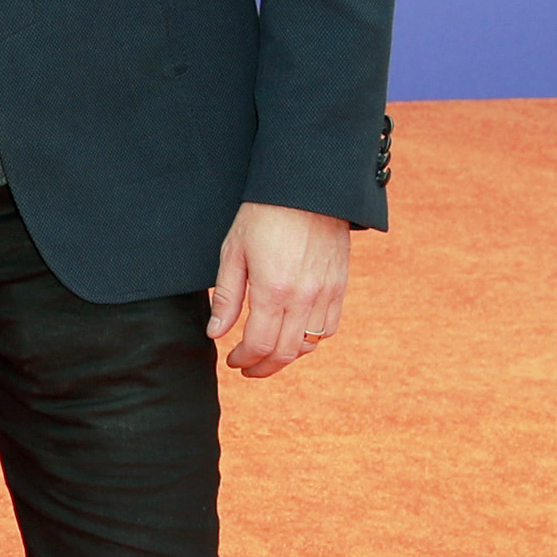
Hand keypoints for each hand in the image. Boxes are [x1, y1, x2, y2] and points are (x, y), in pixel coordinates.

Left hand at [204, 202, 350, 377]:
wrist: (307, 189)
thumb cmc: (264, 216)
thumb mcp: (234, 253)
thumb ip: (227, 298)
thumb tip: (216, 333)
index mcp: (272, 290)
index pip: (259, 345)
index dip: (244, 360)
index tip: (233, 361)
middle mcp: (303, 297)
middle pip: (285, 353)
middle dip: (263, 367)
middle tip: (248, 368)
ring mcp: (326, 293)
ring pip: (309, 344)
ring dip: (287, 355)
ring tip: (269, 352)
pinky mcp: (340, 285)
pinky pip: (329, 326)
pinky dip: (312, 339)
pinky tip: (295, 333)